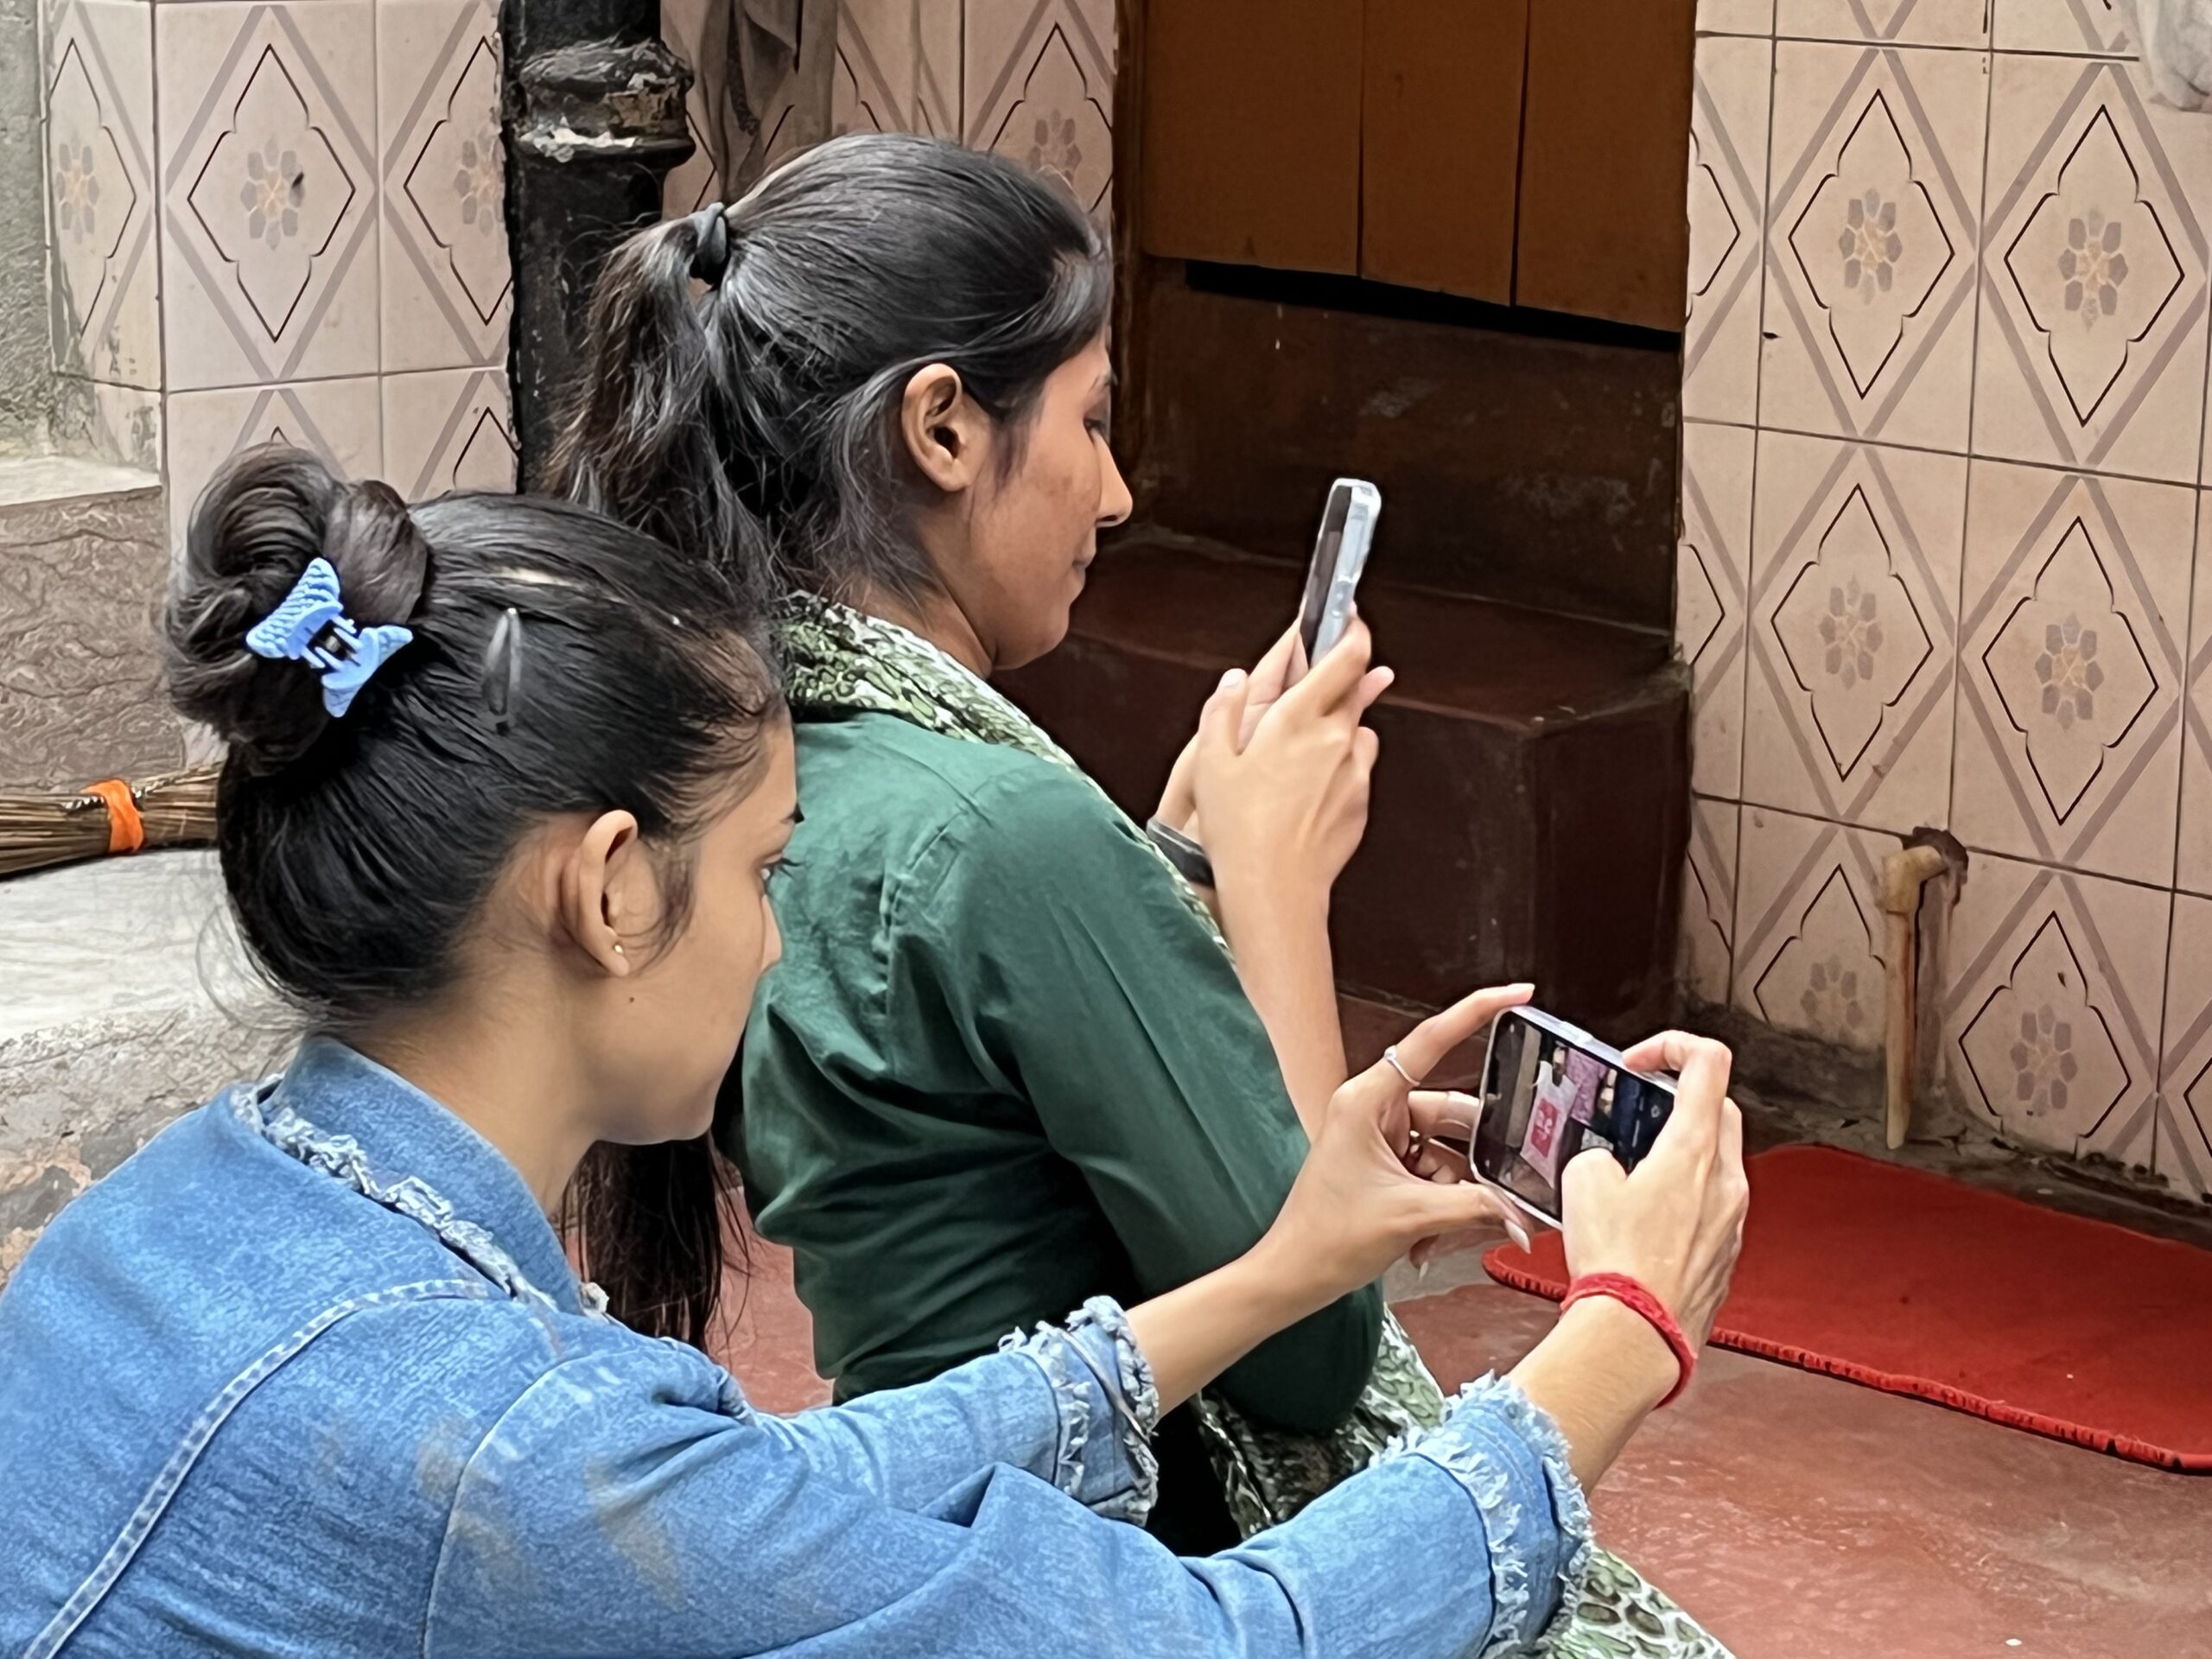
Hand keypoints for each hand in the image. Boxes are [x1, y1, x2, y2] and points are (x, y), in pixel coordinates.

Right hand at [1188, 616, 1393, 906]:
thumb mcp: (1210, 764)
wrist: (1276, 891)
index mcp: (1299, 719)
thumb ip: (1222, 712)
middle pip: (1354, 691)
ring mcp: (1355, 772)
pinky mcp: (1362, 803)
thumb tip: (1232, 682)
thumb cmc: (1239, 831)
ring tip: (1300, 758)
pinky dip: (1339, 771)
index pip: (1346, 657)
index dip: (1353, 631)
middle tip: (1306, 698)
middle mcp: (1336, 740)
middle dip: (1337, 685)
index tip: (1349, 619)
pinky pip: (1357, 771)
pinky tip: (1306, 794)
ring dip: (1338, 732)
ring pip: (1358, 733)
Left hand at [1254, 984, 1533, 1309]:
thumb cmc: (1326, 1237)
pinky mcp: (1385, 1165)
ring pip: (1448, 1152)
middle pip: (1453, 1114)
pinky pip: (1434, 1174)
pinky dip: (1441, 1207)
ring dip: (1454, 1196)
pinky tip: (1425, 1242)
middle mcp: (1374, 1110)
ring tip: (1435, 1232)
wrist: (1293, 1276)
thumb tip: (1522, 1215)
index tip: (1516, 993)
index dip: (1477, 1011)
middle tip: (1500, 1192)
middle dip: (1474, 1162)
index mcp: (1368, 1100)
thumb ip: (1476, 1208)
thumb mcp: (1411, 1216)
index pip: (1432, 1040)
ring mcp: (1380, 1138)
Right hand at [1559, 1032, 1748, 1350]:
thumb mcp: (1582, 1182)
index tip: (1640, 1062)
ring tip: (1634, 1175)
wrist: (1637, 1336)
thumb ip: (1599, 1154)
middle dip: (1678, 1101)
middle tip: (1638, 1115)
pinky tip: (1644, 1223)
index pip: (1708, 1061)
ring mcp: (1734, 1220)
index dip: (1672, 1044)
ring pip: (1718, 1162)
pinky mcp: (1727, 1254)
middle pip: (1719, 1109)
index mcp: (1694, 1149)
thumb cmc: (1617, 1264)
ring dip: (1681, 1154)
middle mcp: (1726, 1180)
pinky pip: (1713, 1208)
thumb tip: (1607, 1166)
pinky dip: (1685, 1200)